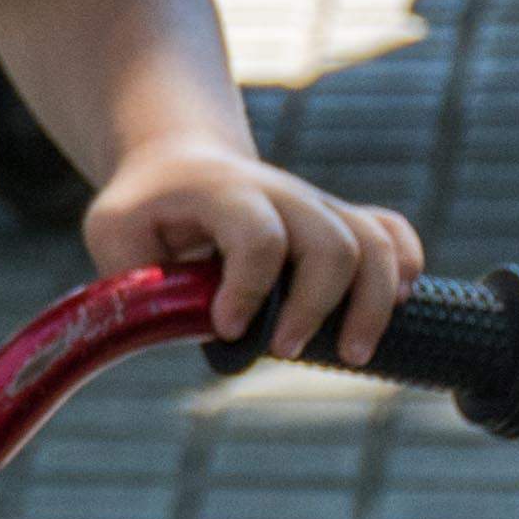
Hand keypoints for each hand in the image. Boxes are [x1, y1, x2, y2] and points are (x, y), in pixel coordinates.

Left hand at [85, 138, 427, 362]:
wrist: (178, 163)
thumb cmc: (143, 208)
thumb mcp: (112, 234)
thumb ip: (135, 280)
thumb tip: (183, 330)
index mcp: (222, 193)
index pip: (259, 236)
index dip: (250, 289)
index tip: (225, 329)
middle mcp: (280, 194)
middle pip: (332, 242)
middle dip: (318, 308)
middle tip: (284, 352)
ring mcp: (315, 205)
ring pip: (375, 242)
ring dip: (373, 304)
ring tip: (350, 355)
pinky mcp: (338, 220)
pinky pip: (393, 233)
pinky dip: (406, 269)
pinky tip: (395, 310)